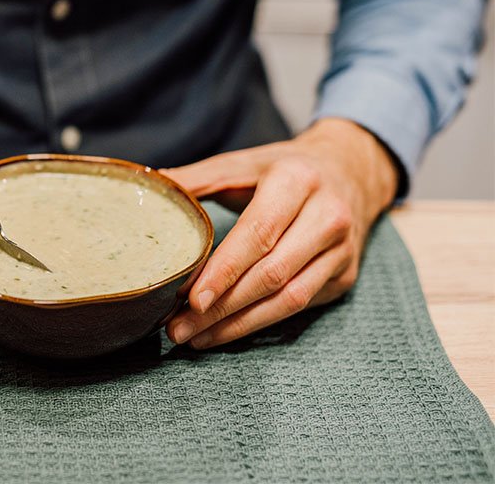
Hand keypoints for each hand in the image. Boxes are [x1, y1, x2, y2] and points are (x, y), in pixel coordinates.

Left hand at [161, 118, 398, 348]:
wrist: (351, 171)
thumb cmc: (283, 169)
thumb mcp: (243, 162)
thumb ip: (197, 177)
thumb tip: (149, 185)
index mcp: (297, 180)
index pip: (259, 234)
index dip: (225, 270)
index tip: (191, 299)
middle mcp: (328, 216)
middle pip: (272, 273)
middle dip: (222, 307)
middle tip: (178, 328)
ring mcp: (341, 250)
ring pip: (289, 298)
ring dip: (238, 324)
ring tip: (195, 338)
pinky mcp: (345, 275)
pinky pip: (300, 307)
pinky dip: (259, 323)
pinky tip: (225, 330)